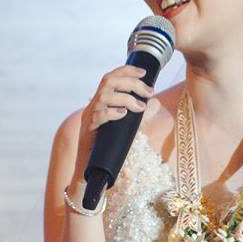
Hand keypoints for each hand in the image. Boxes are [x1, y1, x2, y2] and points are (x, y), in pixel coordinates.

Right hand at [69, 66, 155, 189]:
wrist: (90, 171)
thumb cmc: (108, 149)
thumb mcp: (126, 128)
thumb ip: (139, 115)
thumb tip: (155, 103)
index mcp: (100, 102)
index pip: (110, 77)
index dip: (126, 70)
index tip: (144, 72)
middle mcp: (92, 106)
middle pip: (108, 81)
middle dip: (131, 82)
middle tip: (148, 91)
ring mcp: (88, 118)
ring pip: (104, 96)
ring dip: (126, 98)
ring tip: (140, 107)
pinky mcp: (87, 131)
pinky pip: (98, 116)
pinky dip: (112, 112)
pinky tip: (124, 114)